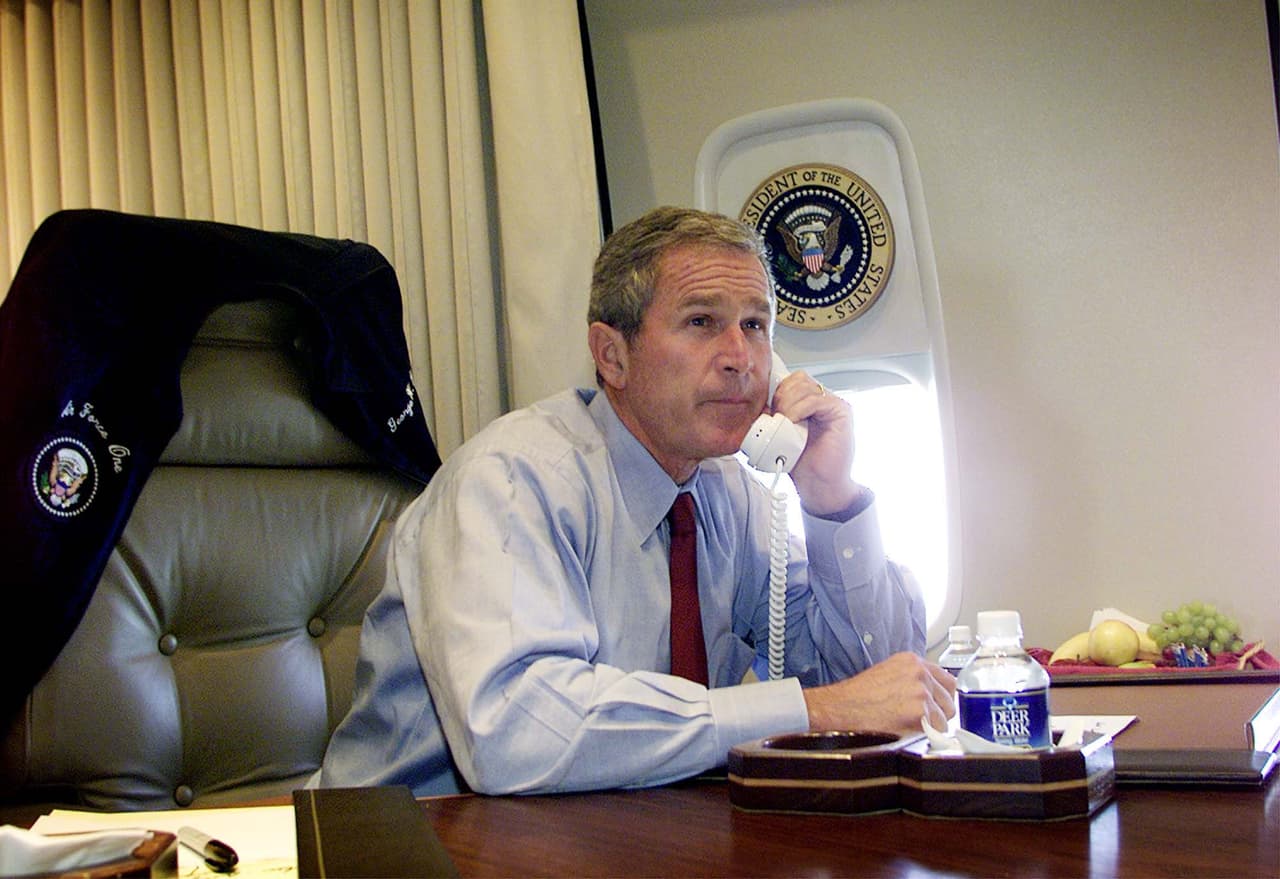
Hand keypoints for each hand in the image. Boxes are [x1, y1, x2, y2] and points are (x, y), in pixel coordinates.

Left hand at [768, 370, 860, 515]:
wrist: (818, 484)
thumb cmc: (801, 462)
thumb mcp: (779, 432)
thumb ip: (774, 414)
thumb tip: (757, 399)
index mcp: (809, 401)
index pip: (792, 380)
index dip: (778, 391)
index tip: (769, 409)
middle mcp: (823, 399)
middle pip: (798, 379)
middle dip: (782, 396)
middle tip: (777, 417)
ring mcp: (833, 404)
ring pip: (805, 386)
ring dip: (789, 403)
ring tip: (785, 423)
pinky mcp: (842, 411)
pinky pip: (816, 399)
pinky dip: (800, 409)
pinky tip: (794, 422)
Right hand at [802, 652, 956, 736]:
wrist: (840, 708)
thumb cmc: (857, 696)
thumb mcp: (887, 673)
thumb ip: (912, 679)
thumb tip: (931, 695)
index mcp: (912, 661)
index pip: (947, 680)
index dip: (943, 698)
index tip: (939, 707)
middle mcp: (919, 673)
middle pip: (949, 701)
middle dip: (939, 715)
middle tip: (922, 722)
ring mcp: (921, 692)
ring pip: (944, 719)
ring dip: (931, 727)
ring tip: (908, 727)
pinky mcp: (919, 712)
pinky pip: (935, 731)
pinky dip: (925, 736)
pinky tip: (907, 732)